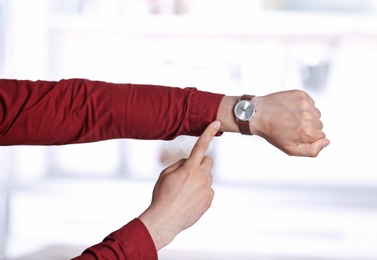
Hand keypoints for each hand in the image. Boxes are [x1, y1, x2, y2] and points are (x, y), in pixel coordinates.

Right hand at [139, 121, 219, 249]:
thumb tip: (190, 162)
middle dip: (200, 163)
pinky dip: (202, 191)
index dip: (208, 133)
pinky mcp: (208, 201)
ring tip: (185, 190)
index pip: (201, 146)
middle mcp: (201, 178)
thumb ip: (180, 164)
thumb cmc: (162, 195)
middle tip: (189, 172)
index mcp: (189, 169)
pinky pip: (209, 190)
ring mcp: (206, 190)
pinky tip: (190, 199)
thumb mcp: (165, 174)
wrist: (165, 220)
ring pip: (208, 177)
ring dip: (200, 179)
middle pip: (208, 162)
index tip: (216, 122)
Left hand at [250, 90, 329, 156]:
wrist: (258, 114)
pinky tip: (291, 110)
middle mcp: (308, 117)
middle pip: (319, 125)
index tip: (297, 134)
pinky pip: (311, 103)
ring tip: (291, 118)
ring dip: (307, 116)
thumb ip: (312, 151)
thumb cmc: (272, 132)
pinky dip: (303, 106)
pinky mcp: (301, 95)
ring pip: (316, 114)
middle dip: (308, 127)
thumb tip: (326, 142)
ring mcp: (305, 104)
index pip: (321, 136)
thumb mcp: (290, 149)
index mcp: (307, 132)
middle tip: (292, 126)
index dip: (309, 137)